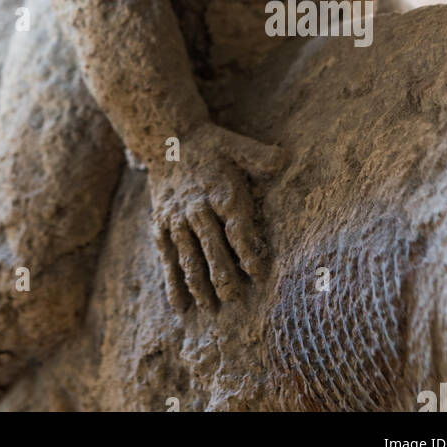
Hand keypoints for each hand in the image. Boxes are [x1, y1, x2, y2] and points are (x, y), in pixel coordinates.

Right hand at [149, 122, 283, 314]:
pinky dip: (172, 282)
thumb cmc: (209, 145)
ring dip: (198, 283)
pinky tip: (180, 306)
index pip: (235, 226)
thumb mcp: (235, 143)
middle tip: (235, 300)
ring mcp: (176, 219)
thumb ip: (259, 155)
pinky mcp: (161, 226)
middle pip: (211, 246)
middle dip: (223, 275)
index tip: (258, 273)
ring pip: (188, 256)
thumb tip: (284, 158)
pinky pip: (167, 257)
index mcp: (218, 190)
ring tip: (210, 307)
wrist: (166, 139)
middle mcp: (196, 208)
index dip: (246, 250)